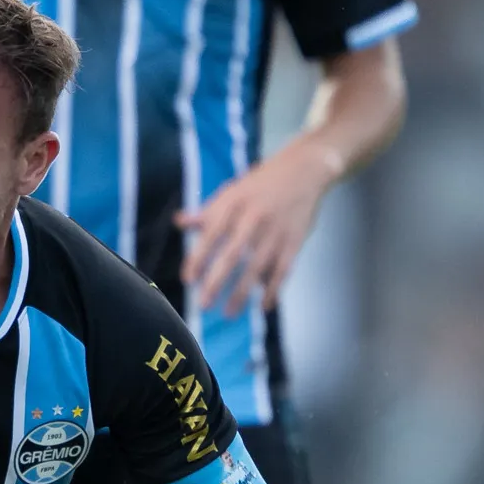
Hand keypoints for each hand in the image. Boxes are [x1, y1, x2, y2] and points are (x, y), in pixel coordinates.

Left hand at [175, 138, 334, 317]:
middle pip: (233, 254)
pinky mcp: (295, 240)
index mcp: (234, 204)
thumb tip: (179, 222)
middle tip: (203, 304)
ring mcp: (276, 231)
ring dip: (242, 292)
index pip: (211, 235)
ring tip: (229, 313)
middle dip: (217, 281)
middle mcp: (254, 218)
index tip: (188, 280)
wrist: (304, 170)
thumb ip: (207, 212)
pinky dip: (273, 289)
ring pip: (257, 267)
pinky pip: (283, 269)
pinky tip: (263, 306)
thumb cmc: (261, 183)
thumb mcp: (231, 191)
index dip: (198, 258)